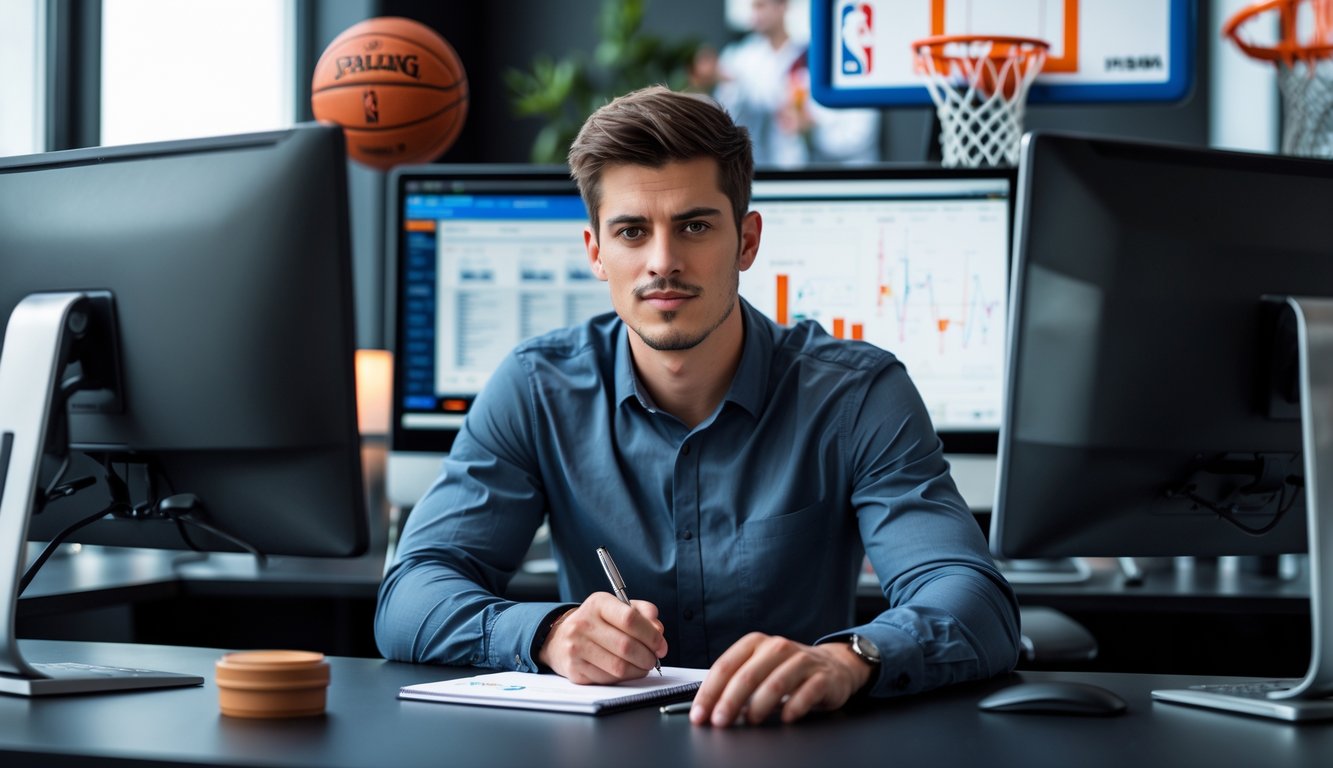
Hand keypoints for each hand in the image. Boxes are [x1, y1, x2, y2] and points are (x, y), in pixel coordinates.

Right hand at [537, 592, 666, 683]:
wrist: (561, 638)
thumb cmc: (596, 623)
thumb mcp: (618, 608)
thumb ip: (643, 613)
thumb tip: (658, 629)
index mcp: (598, 603)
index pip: (630, 618)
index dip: (651, 635)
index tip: (660, 644)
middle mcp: (583, 624)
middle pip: (626, 646)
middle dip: (648, 656)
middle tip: (654, 658)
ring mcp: (576, 648)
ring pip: (619, 667)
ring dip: (638, 670)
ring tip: (643, 666)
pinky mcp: (575, 669)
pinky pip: (608, 679)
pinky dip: (624, 678)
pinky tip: (627, 671)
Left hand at [689, 633, 871, 726]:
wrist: (832, 665)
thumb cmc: (787, 670)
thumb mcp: (759, 668)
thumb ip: (735, 684)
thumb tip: (709, 709)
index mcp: (755, 644)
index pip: (725, 666)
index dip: (709, 692)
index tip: (699, 714)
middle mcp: (777, 647)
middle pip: (747, 675)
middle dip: (729, 702)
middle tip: (719, 722)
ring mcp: (801, 660)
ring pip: (775, 683)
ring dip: (759, 706)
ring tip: (750, 722)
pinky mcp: (822, 676)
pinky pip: (806, 692)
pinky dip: (793, 706)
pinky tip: (785, 717)